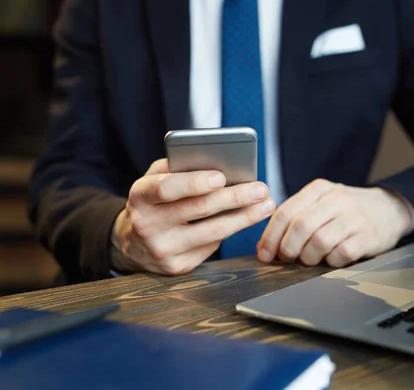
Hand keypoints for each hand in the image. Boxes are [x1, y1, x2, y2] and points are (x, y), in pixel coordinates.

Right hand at [111, 159, 275, 274]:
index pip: (166, 188)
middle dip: (235, 197)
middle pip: (199, 209)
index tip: (222, 176)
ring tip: (266, 204)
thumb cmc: (153, 201)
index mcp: (140, 197)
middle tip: (261, 188)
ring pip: (213, 232)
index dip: (194, 182)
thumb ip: (177, 167)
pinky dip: (230, 230)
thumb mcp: (153, 179)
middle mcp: (147, 225)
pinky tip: (244, 219)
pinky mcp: (177, 267)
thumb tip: (217, 162)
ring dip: (245, 217)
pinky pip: (212, 246)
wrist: (131, 243)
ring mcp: (162, 250)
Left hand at [256, 179, 413, 267]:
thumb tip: (265, 246)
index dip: (270, 236)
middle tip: (288, 258)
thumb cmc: (346, 211)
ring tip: (310, 258)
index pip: (285, 212)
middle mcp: (336, 200)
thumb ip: (295, 217)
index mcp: (319, 189)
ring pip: (319, 242)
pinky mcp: (367, 237)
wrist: (389, 209)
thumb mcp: (321, 202)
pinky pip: (340, 254)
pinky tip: (332, 258)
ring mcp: (354, 218)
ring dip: (308, 257)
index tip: (264, 254)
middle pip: (300, 227)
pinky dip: (330, 262)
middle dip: (288, 249)